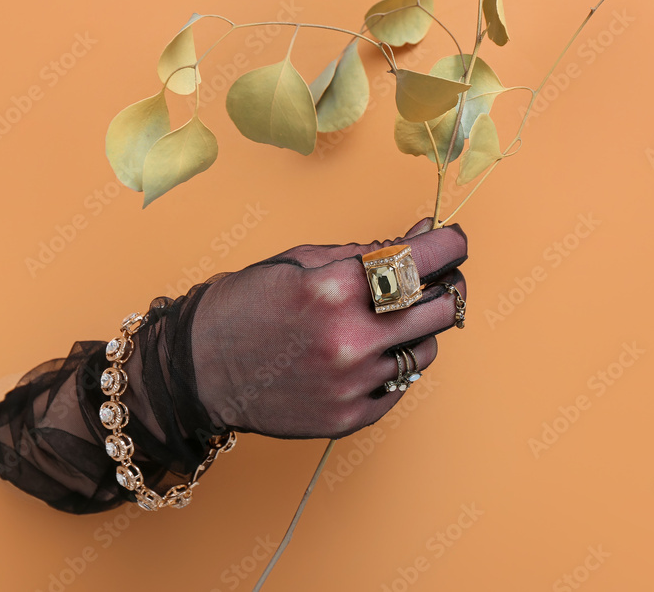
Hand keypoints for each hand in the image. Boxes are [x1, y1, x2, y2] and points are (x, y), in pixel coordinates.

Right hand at [192, 218, 467, 438]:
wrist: (200, 369)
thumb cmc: (246, 305)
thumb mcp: (302, 260)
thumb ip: (367, 251)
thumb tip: (421, 236)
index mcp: (335, 287)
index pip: (425, 259)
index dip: (449, 244)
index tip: (454, 241)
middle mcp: (351, 337)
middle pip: (442, 308)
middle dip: (444, 287)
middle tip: (433, 281)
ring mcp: (353, 382)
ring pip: (427, 350)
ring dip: (417, 331)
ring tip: (384, 323)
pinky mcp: (350, 416)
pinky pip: (400, 385)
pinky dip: (391, 366)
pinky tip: (363, 354)